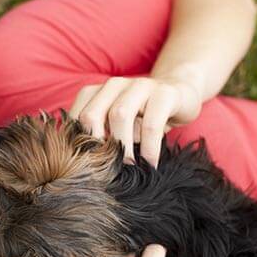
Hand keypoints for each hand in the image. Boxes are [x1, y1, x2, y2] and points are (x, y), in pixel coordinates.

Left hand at [69, 76, 203, 166]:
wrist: (181, 94)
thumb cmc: (143, 116)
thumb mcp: (117, 125)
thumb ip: (101, 137)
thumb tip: (85, 167)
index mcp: (97, 92)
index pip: (75, 117)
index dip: (76, 143)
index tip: (83, 168)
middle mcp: (114, 85)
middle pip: (91, 115)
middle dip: (95, 146)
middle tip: (103, 171)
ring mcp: (139, 85)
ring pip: (120, 115)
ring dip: (121, 147)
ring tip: (128, 168)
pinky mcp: (164, 93)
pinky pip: (152, 124)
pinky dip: (149, 148)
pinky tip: (150, 164)